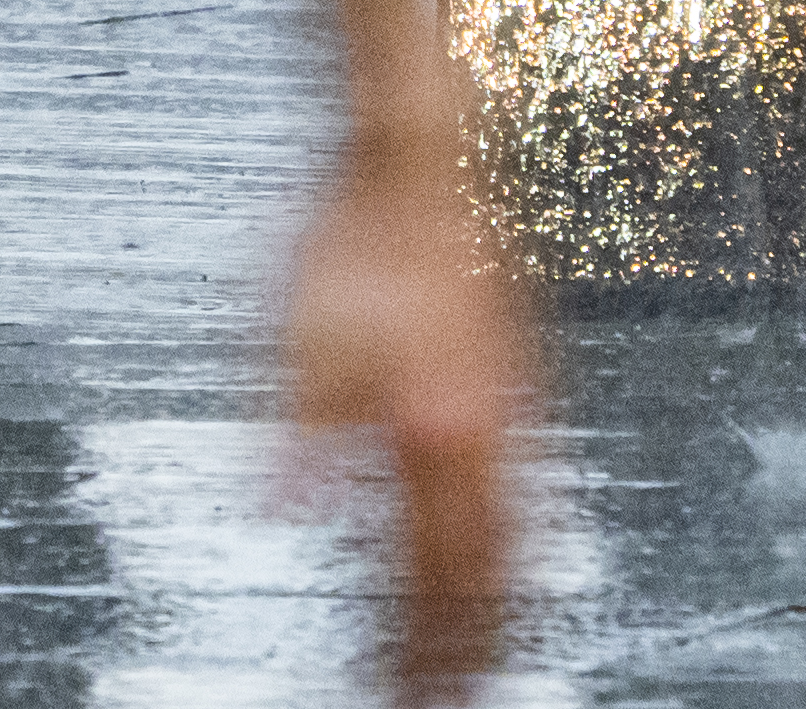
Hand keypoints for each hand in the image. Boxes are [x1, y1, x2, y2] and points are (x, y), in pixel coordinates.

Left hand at [282, 140, 534, 698]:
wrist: (418, 152)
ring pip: (521, 540)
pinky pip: (531, 491)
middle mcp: (488, 424)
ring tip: (483, 661)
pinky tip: (506, 559)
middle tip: (441, 703)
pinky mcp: (520, 379)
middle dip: (467, 653)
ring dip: (500, 610)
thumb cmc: (354, 225)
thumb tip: (274, 513)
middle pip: (490, 577)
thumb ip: (295, 436)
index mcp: (435, 422)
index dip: (413, 650)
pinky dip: (518, 547)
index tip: (394, 697)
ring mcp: (516, 404)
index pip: (432, 575)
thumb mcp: (296, 331)